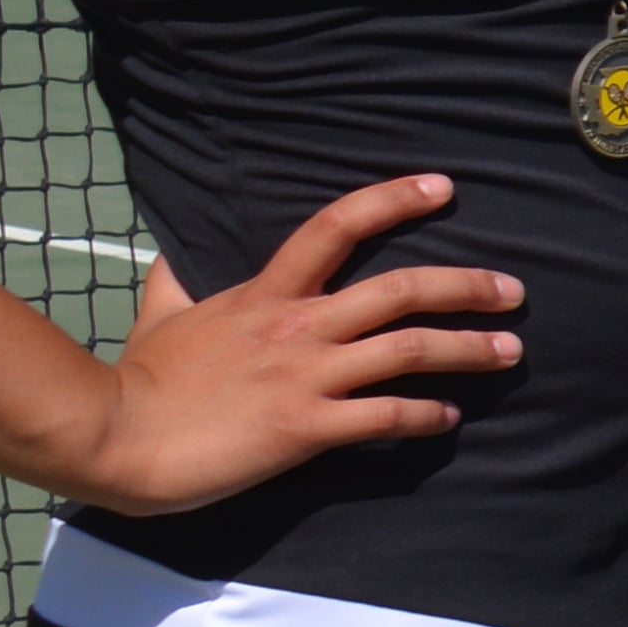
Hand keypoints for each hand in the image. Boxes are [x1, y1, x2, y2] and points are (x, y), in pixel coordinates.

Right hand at [85, 173, 517, 513]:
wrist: (114, 438)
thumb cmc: (139, 380)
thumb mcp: (161, 313)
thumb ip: (177, 279)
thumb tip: (174, 251)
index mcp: (265, 293)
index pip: (336, 225)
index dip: (394, 199)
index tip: (443, 187)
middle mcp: (296, 326)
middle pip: (402, 290)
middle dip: (467, 287)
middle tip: (514, 292)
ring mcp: (304, 376)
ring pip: (409, 351)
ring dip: (468, 350)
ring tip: (508, 352)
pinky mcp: (306, 428)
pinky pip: (385, 417)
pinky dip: (425, 417)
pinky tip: (447, 418)